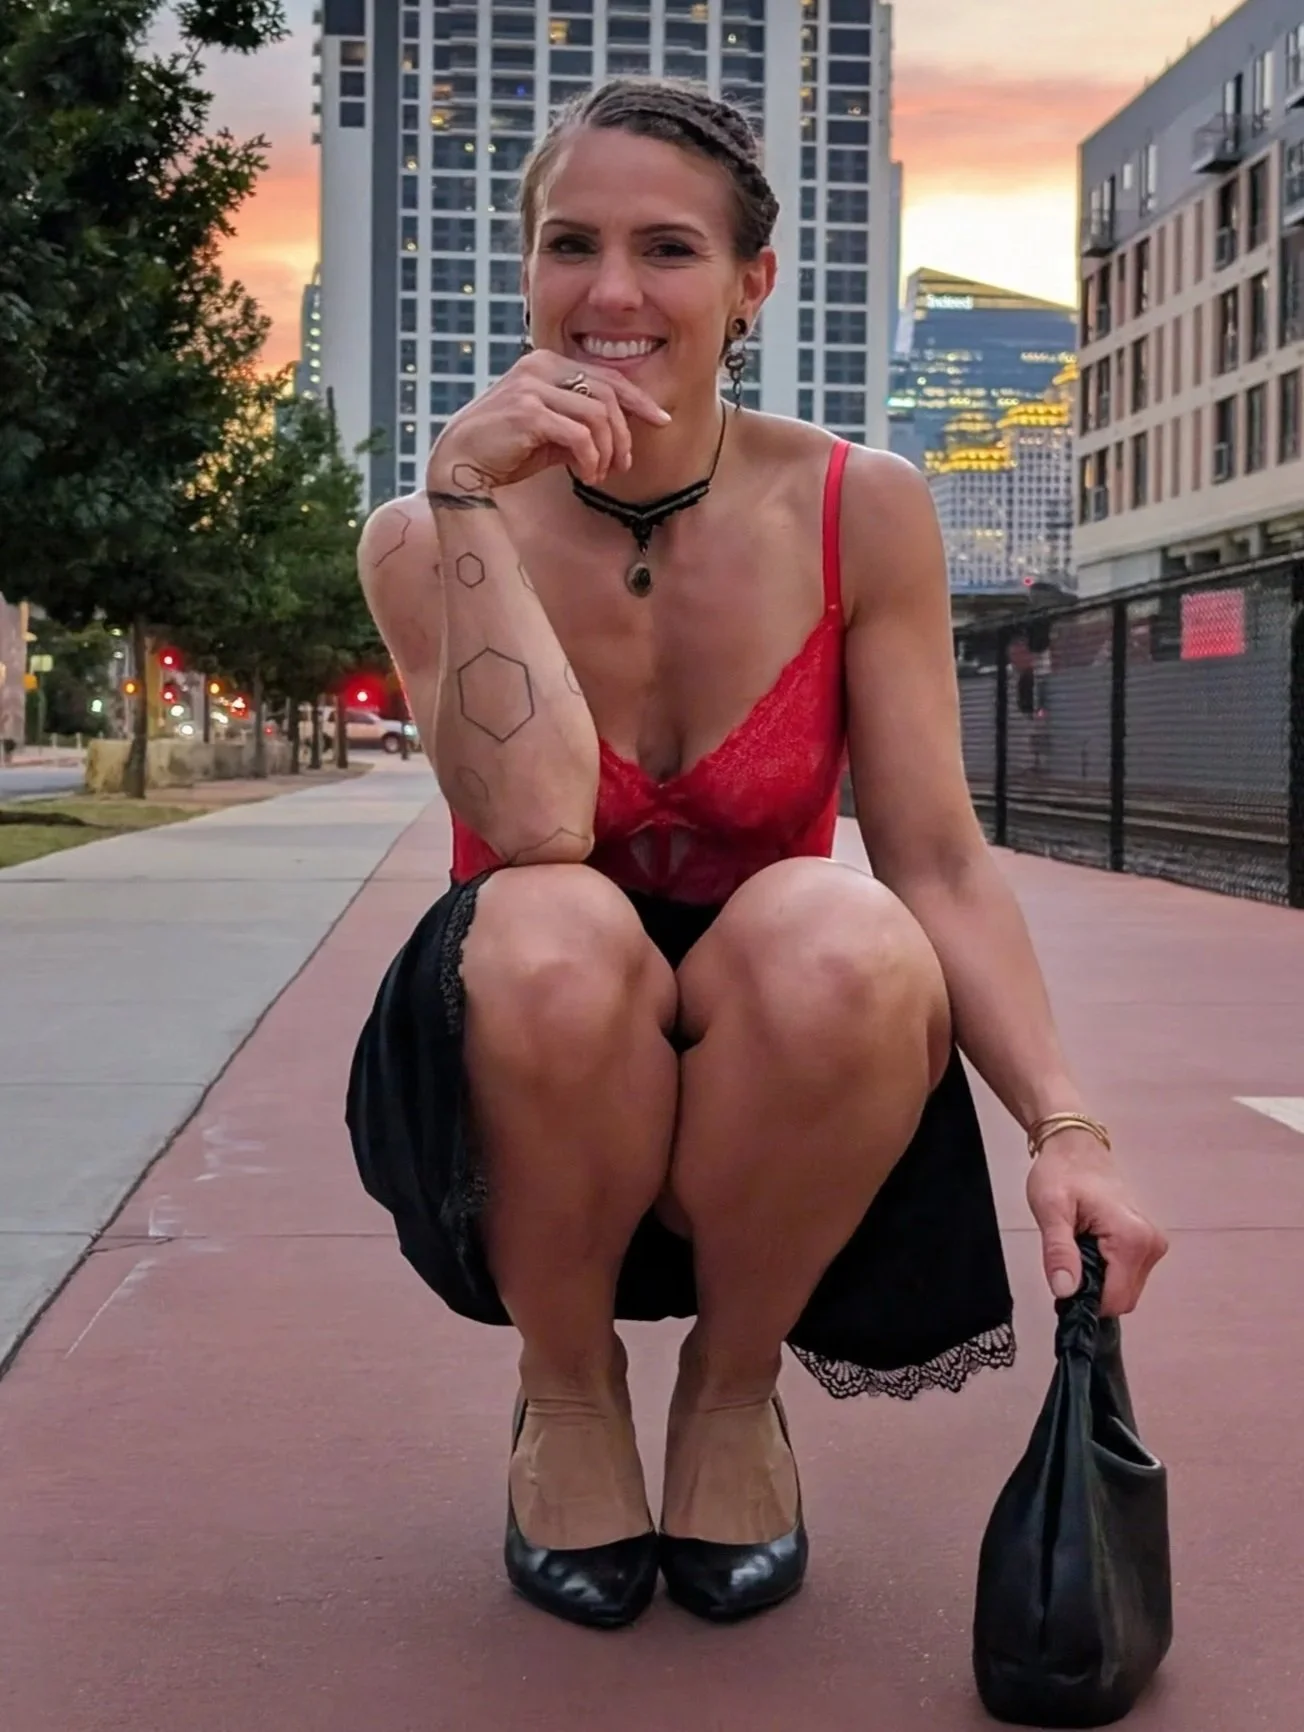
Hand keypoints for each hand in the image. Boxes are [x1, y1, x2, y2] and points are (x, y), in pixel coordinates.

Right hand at [427, 347, 670, 494]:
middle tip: (624, 465)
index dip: (638, 399)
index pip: (606, 376)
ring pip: (597, 415)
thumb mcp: (550, 433)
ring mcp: (532, 387)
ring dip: (607, 451)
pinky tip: (585, 475)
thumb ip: (580, 425)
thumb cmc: (506, 451)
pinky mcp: (528, 412)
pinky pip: (580, 434)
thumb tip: (618, 437)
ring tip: (599, 474)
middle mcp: (540, 367)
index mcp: (547, 364)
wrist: (459, 465)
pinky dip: (591, 458)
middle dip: (624, 434)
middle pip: (607, 394)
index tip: (661, 420)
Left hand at [1026, 1130, 1166, 1316]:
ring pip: (1123, 1290)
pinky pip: (1125, 1276)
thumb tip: (1065, 1290)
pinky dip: (1104, 1271)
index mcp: (1132, 1239)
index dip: (1085, 1300)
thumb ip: (1059, 1252)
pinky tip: (1089, 1245)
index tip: (1063, 1278)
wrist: (1075, 1148)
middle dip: (1091, 1289)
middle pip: (1121, 1299)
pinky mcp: (1145, 1244)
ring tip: (1078, 1245)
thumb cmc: (1062, 1172)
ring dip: (1097, 1279)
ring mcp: (1151, 1245)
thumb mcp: (1050, 1210)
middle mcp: (1150, 1245)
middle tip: (1067, 1256)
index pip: (1115, 1300)